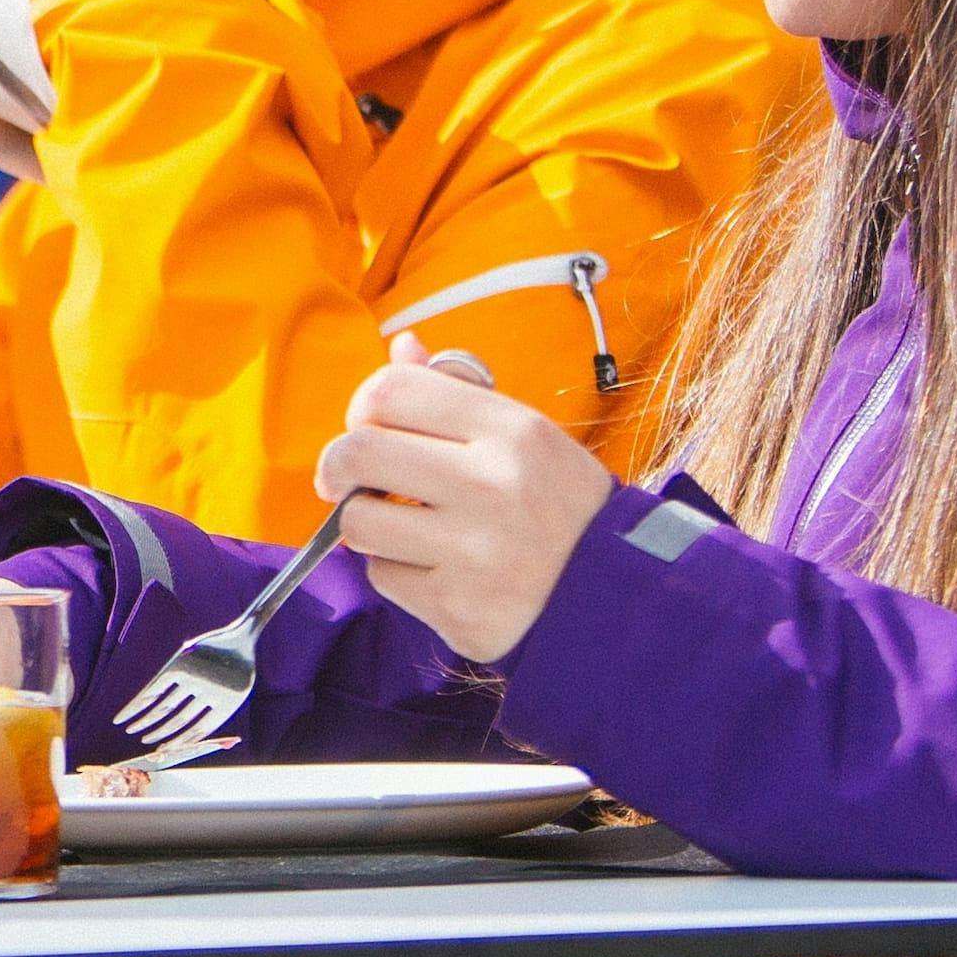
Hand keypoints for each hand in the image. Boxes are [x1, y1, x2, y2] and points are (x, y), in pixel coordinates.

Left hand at [317, 348, 614, 663]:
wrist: (617, 595)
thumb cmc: (556, 504)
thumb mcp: (526, 435)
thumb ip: (459, 392)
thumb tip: (402, 348)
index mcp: (512, 432)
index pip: (391, 391)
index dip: (364, 406)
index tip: (368, 426)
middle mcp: (492, 486)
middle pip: (358, 452)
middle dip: (339, 466)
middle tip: (347, 479)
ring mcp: (474, 551)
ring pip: (358, 521)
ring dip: (369, 523)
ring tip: (406, 527)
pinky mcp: (457, 608)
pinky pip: (383, 576)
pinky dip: (398, 572)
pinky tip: (438, 569)